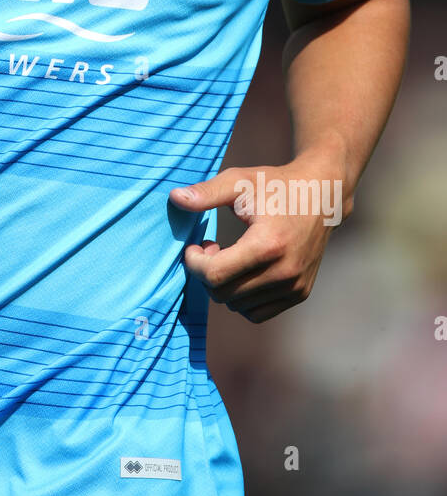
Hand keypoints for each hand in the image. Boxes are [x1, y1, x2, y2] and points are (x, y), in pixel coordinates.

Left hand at [169, 156, 350, 322]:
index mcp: (267, 245)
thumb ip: (206, 193)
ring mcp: (294, 286)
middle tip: (211, 248)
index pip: (214, 275)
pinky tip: (244, 272)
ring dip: (224, 286)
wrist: (322, 195)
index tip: (195, 245)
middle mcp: (284, 271)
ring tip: (229, 257)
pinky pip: (257, 313)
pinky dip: (242, 299)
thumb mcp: (240, 181)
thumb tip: (173, 199)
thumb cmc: (276, 185)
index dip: (194, 262)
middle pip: (223, 294)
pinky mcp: (300, 294)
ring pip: (238, 306)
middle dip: (207, 274)